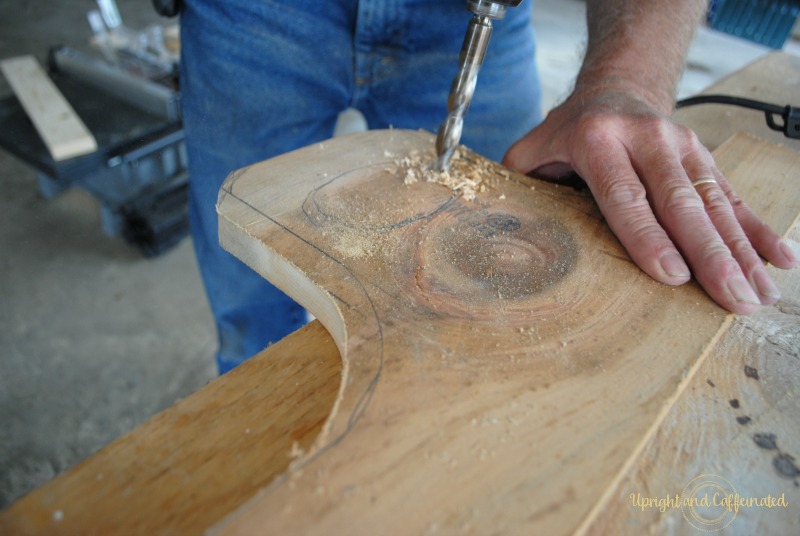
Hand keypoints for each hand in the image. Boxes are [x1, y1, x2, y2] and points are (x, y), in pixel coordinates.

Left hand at [502, 88, 797, 313]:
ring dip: (740, 251)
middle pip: (680, 203)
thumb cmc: (570, 128)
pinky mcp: (705, 158)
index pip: (625, 196)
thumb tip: (494, 232)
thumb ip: (519, 183)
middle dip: (709, 255)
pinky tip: (779, 261)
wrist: (618, 86)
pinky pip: (733, 196)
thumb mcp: (535, 147)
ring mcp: (683, 148)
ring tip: (757, 294)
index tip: (672, 276)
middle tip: (730, 298)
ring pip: (714, 203)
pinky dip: (758, 230)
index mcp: (597, 142)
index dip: (648, 237)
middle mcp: (647, 141)